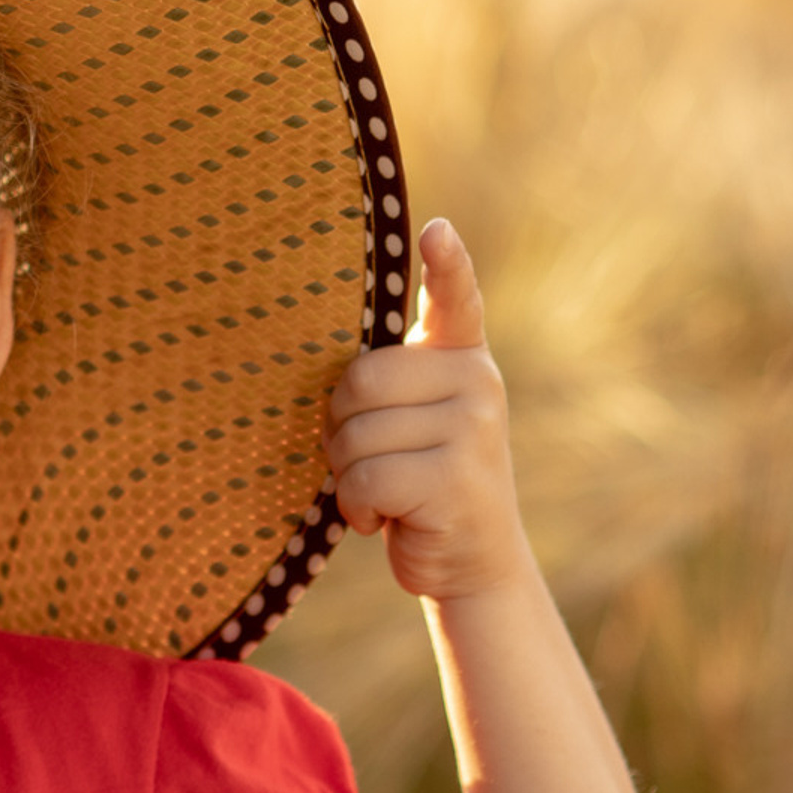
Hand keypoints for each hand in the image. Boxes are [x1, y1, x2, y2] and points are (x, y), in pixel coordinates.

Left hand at [323, 219, 530, 601]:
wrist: (470, 562)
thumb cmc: (414, 479)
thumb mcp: (408, 419)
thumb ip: (385, 379)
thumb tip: (316, 354)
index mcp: (460, 357)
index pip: (455, 298)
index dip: (446, 264)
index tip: (436, 230)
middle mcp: (476, 382)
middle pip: (357, 380)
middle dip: (340, 430)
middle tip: (373, 460)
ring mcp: (474, 428)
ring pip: (355, 434)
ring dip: (348, 475)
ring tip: (384, 492)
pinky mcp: (457, 479)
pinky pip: (365, 479)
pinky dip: (357, 508)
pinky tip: (385, 518)